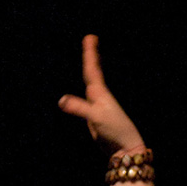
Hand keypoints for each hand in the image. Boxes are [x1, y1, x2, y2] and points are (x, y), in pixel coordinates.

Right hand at [58, 34, 143, 152]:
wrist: (124, 148)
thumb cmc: (114, 131)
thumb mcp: (96, 118)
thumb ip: (80, 108)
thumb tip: (61, 100)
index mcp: (100, 93)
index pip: (92, 69)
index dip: (90, 54)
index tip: (90, 37)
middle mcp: (99, 96)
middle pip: (93, 71)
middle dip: (91, 56)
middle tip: (91, 39)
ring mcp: (98, 105)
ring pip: (92, 82)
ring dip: (91, 68)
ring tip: (91, 56)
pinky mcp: (96, 116)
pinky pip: (88, 96)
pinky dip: (88, 87)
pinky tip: (89, 87)